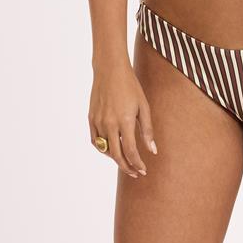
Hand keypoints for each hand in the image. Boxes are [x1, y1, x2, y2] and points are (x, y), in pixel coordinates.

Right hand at [88, 63, 156, 178]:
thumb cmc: (130, 86)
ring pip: (105, 149)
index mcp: (125, 121)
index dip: (137, 164)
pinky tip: (112, 150)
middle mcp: (109, 123)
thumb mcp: (144, 107)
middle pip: (116, 155)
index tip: (143, 170)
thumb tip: (152, 150)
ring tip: (126, 160)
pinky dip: (103, 149)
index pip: (130, 151)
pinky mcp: (91, 118)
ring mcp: (98, 121)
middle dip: (127, 167)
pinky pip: (95, 140)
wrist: (110, 70)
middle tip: (136, 172)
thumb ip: (147, 130)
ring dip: (115, 159)